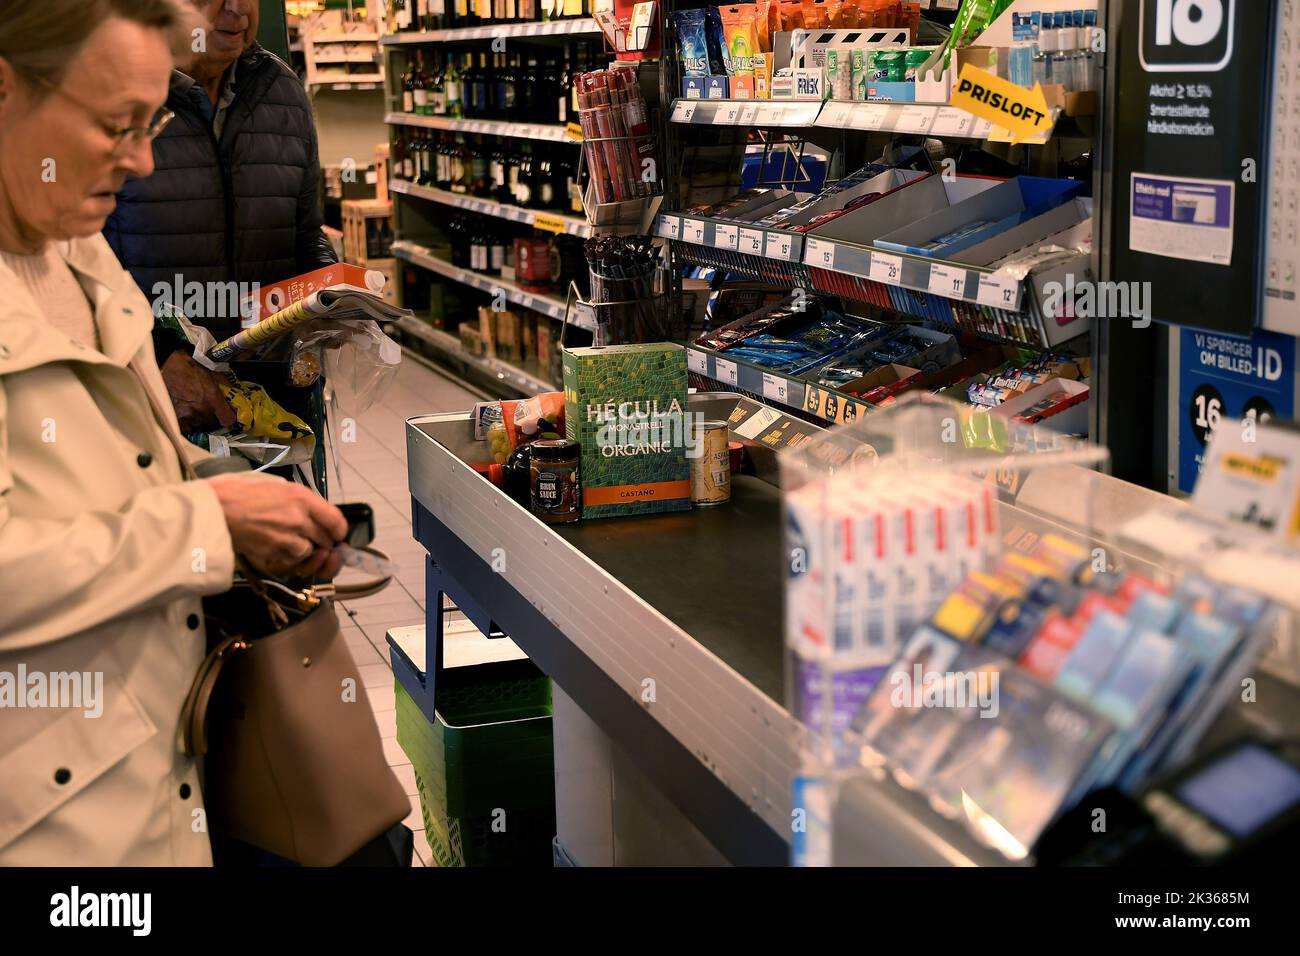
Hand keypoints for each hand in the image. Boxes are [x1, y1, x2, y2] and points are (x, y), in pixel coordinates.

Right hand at [161, 351, 236, 433]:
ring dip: (201, 420)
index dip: (230, 418)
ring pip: (200, 425)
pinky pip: (187, 428)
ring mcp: (188, 415)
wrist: (169, 364)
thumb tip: (234, 397)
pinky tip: (187, 414)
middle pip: (214, 424)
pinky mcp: (176, 417)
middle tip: (209, 408)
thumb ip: (226, 389)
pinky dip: (188, 424)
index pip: (228, 420)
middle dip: (214, 417)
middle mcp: (201, 410)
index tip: (228, 416)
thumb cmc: (191, 367)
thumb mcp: (214, 375)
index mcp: (213, 399)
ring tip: (196, 408)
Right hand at [206, 473, 347, 580]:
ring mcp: (285, 538)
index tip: (336, 534)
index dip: (339, 530)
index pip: (336, 520)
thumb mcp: (273, 484)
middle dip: (323, 542)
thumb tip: (311, 509)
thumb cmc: (237, 490)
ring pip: (308, 553)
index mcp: (301, 497)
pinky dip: (286, 559)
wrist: (212, 507)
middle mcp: (298, 518)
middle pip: (325, 539)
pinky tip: (276, 549)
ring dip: (302, 551)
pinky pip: (289, 562)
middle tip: (315, 541)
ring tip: (289, 542)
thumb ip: (296, 497)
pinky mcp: (271, 553)